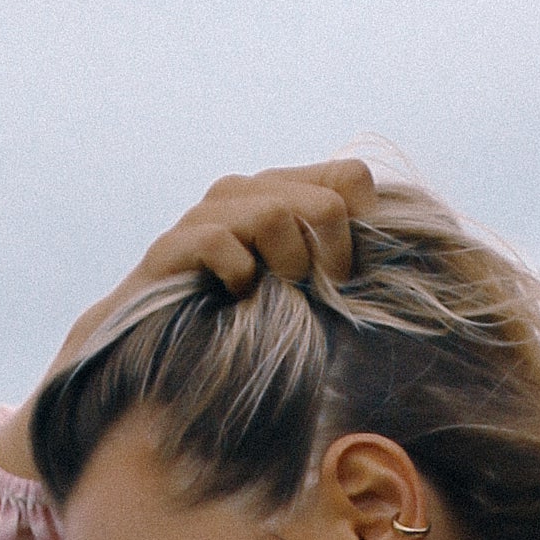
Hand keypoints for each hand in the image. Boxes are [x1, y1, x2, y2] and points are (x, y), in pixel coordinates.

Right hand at [0, 164, 375, 480]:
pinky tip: (236, 294)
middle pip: (323, 197)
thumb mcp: (300, 311)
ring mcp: (205, 218)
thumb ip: (338, 286)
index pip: (350, 177)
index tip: (350, 277)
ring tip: (274, 294)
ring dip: (286, 261)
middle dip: (332, 254)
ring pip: (271, 210)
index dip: (363, 225)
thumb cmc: (234, 341)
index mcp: (283, 201)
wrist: (145, 363)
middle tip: (319, 294)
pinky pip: (215, 241)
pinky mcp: (169, 251)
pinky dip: (235, 268)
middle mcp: (245, 197)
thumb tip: (394, 293)